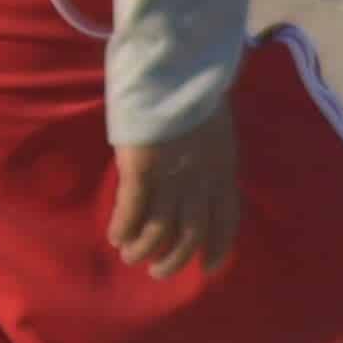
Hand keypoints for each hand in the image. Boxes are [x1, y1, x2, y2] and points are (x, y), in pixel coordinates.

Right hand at [106, 107, 242, 276]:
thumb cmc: (196, 92)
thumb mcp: (218, 131)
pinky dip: (124, 228)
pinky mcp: (143, 170)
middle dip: (175, 260)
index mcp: (224, 171)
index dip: (219, 248)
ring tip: (130, 256)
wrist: (179, 69)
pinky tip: (116, 236)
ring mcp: (172, 178)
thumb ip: (211, 158)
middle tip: (158, 272)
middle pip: (191, 235)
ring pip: (159, 231)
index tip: (210, 267)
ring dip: (144, 249)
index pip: (226, 220)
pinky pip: (132, 210)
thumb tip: (202, 177)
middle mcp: (201, 182)